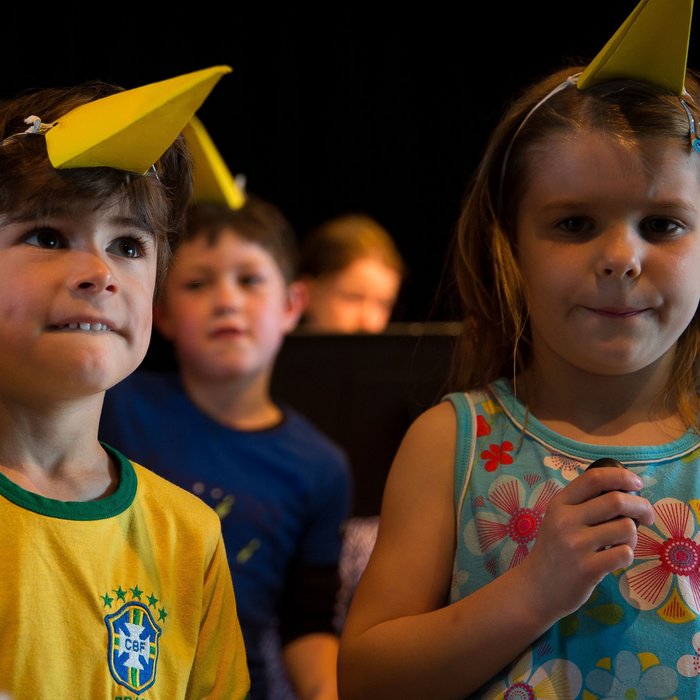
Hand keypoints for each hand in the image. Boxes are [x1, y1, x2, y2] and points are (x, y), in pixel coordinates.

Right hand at [518, 464, 652, 622]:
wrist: (536, 587)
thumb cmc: (554, 550)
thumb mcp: (558, 519)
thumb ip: (583, 504)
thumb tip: (625, 491)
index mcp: (559, 503)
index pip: (594, 478)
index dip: (621, 476)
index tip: (637, 484)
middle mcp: (566, 520)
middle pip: (616, 500)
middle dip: (641, 506)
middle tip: (647, 516)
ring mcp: (576, 544)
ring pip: (626, 527)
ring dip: (633, 534)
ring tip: (623, 542)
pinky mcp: (588, 568)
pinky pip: (624, 554)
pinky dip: (627, 555)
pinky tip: (614, 559)